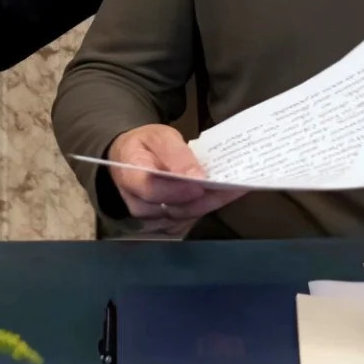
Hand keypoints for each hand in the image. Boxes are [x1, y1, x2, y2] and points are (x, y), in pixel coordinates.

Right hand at [105, 123, 247, 230]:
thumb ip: (177, 155)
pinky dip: (206, 208)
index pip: (150, 190)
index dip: (177, 191)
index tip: (202, 184)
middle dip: (204, 199)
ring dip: (210, 204)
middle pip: (172, 209)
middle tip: (233, 186)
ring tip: (234, 189)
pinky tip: (223, 195)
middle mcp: (137, 203)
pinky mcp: (164, 225)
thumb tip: (197, 177)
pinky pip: (188, 220)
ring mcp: (150, 219)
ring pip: (184, 218)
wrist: (132, 159)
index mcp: (130, 175)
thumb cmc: (146, 145)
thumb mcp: (161, 137)